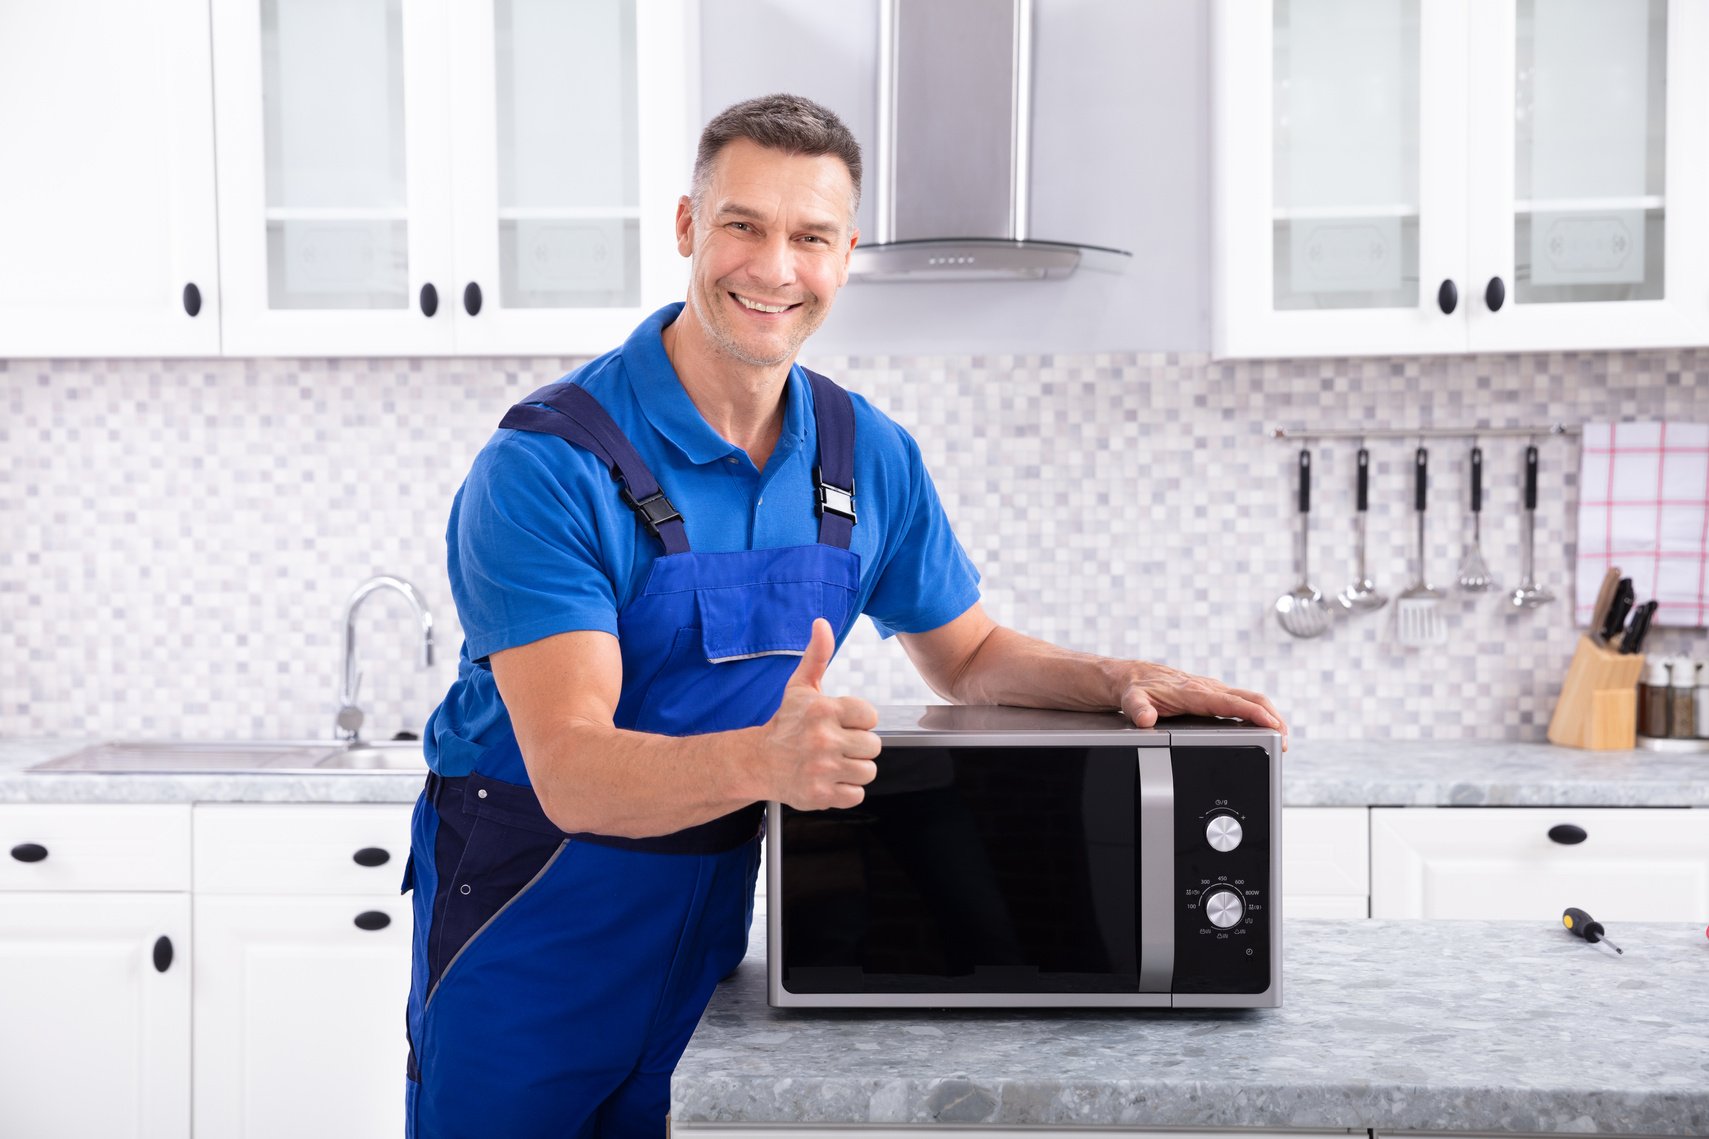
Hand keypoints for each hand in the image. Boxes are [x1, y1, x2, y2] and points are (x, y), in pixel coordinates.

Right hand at [756, 618, 880, 807]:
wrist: (757, 762)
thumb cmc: (785, 724)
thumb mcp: (800, 687)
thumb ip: (817, 656)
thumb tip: (822, 623)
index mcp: (823, 710)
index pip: (871, 717)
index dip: (860, 721)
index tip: (842, 723)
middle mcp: (823, 739)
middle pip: (873, 747)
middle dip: (858, 747)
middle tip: (836, 745)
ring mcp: (822, 769)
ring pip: (868, 772)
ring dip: (854, 769)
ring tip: (833, 762)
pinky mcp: (820, 795)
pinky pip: (856, 795)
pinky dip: (845, 791)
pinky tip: (829, 779)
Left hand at [1116, 662, 1288, 750]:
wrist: (1132, 677)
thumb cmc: (1135, 689)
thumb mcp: (1132, 700)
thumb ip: (1138, 709)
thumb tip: (1145, 718)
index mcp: (1195, 692)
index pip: (1232, 702)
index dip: (1255, 714)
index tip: (1273, 725)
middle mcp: (1208, 688)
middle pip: (1250, 698)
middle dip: (1272, 717)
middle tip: (1284, 740)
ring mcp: (1212, 691)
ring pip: (1249, 699)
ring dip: (1269, 715)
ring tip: (1281, 738)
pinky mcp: (1212, 695)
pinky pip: (1241, 702)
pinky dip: (1257, 713)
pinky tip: (1263, 727)